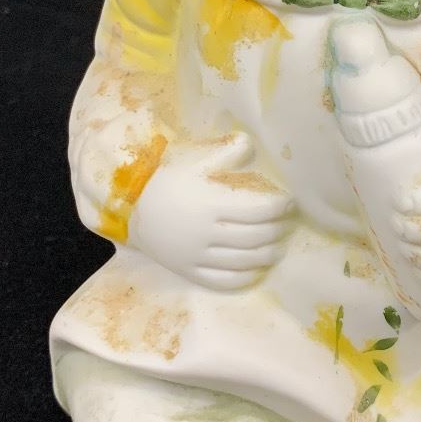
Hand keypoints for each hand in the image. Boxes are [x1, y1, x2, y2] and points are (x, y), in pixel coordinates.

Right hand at [127, 131, 293, 290]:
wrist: (131, 210)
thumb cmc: (166, 183)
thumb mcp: (192, 163)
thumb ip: (223, 154)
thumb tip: (249, 141)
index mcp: (209, 203)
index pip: (256, 210)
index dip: (278, 208)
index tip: (289, 202)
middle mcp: (205, 232)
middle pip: (254, 236)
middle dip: (276, 230)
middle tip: (287, 223)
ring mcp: (197, 255)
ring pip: (242, 260)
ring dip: (266, 255)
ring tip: (278, 247)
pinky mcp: (189, 270)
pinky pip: (222, 280)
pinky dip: (244, 278)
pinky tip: (256, 270)